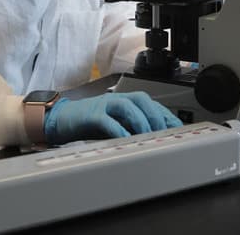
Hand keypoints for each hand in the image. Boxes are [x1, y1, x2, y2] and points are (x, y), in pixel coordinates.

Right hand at [44, 92, 182, 144]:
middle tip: (164, 133)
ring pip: (127, 105)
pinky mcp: (91, 114)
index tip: (178, 129)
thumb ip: (133, 128)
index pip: (151, 103)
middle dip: (156, 115)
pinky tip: (126, 139)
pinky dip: (118, 129)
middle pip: (142, 99)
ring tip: (148, 136)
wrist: (61, 119)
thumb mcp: (116, 124)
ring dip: (141, 120)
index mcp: (125, 101)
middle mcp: (116, 99)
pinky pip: (107, 119)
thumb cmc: (89, 123)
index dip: (166, 114)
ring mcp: (103, 104)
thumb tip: (157, 140)